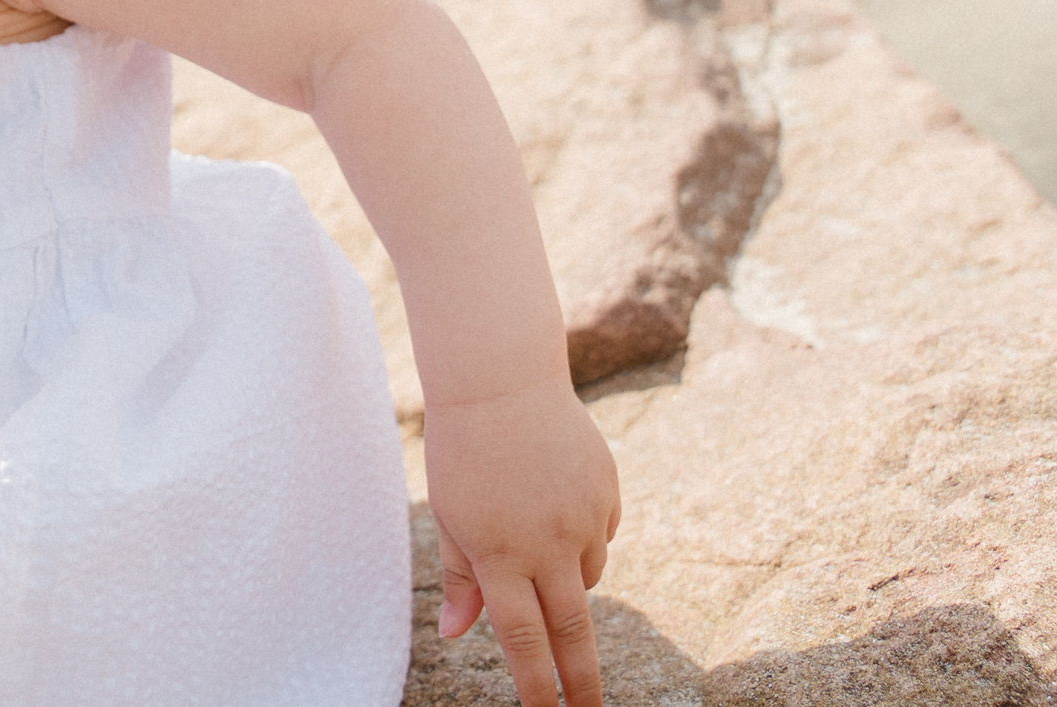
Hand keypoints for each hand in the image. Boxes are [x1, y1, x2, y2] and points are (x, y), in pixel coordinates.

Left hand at [422, 377, 621, 706]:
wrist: (501, 380)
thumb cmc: (462, 452)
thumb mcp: (449, 515)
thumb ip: (461, 579)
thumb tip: (457, 635)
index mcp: (500, 554)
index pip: (523, 639)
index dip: (538, 685)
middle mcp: (547, 542)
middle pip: (573, 631)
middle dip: (582, 681)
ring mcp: (582, 516)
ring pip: (589, 578)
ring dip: (569, 580)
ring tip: (535, 532)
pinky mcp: (606, 491)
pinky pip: (601, 535)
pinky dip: (583, 535)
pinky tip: (556, 496)